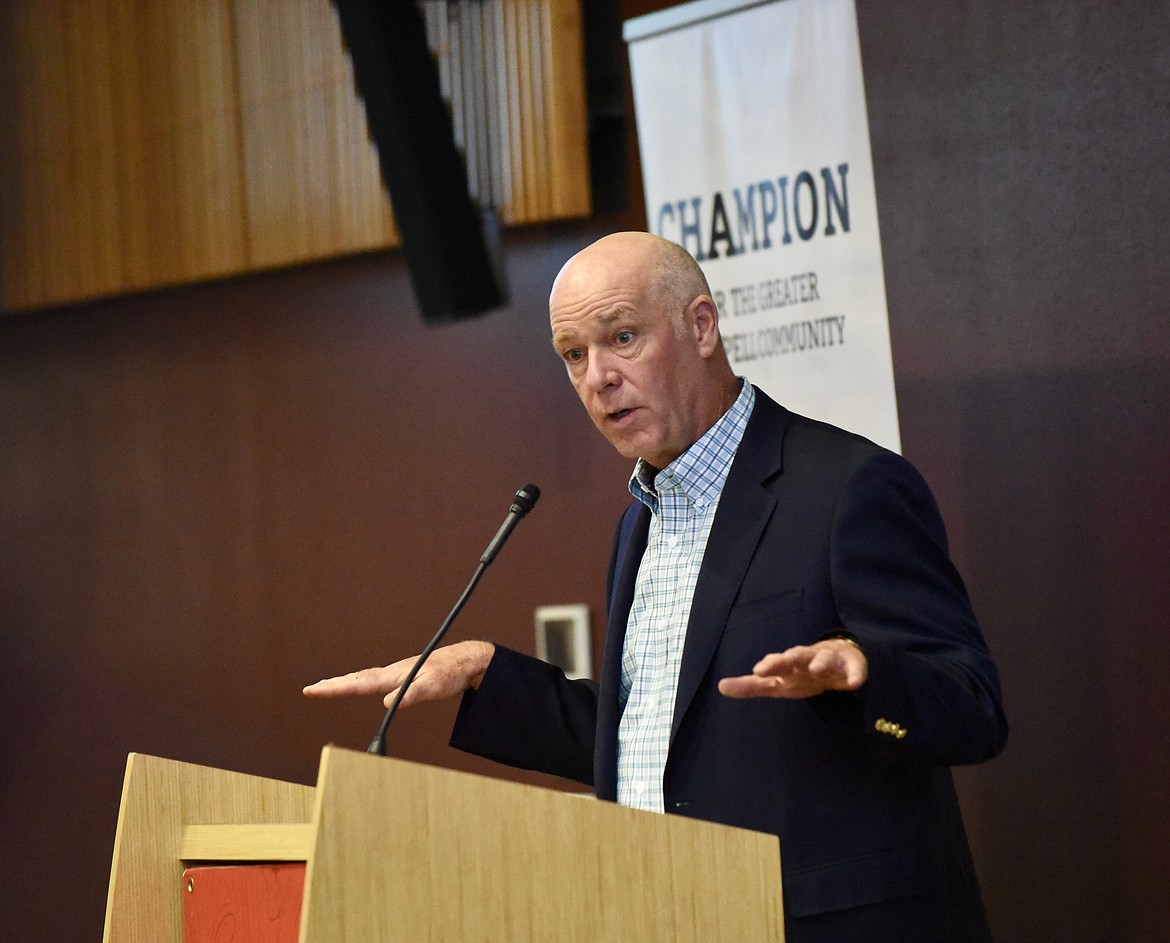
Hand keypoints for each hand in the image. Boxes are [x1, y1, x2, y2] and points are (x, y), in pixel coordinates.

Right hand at [303, 640, 494, 708]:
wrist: (466, 661)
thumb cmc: (451, 673)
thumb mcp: (433, 686)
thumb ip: (410, 694)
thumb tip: (386, 703)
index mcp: (394, 675)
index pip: (359, 683)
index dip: (335, 688)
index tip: (314, 690)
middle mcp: (392, 672)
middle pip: (356, 679)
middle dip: (333, 685)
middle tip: (311, 690)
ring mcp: (397, 673)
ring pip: (364, 677)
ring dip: (345, 682)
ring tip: (328, 686)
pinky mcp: (404, 675)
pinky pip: (375, 679)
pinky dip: (361, 681)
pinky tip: (362, 683)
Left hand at [717, 637, 867, 699]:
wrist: (839, 660)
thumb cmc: (802, 673)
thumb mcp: (777, 683)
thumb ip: (751, 686)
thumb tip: (720, 687)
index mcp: (789, 665)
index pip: (776, 664)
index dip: (768, 666)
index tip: (757, 670)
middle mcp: (807, 660)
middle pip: (798, 656)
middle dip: (790, 658)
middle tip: (783, 661)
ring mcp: (830, 662)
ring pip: (825, 659)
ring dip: (821, 662)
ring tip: (817, 668)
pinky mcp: (851, 668)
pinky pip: (855, 671)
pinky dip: (855, 675)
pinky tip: (854, 681)